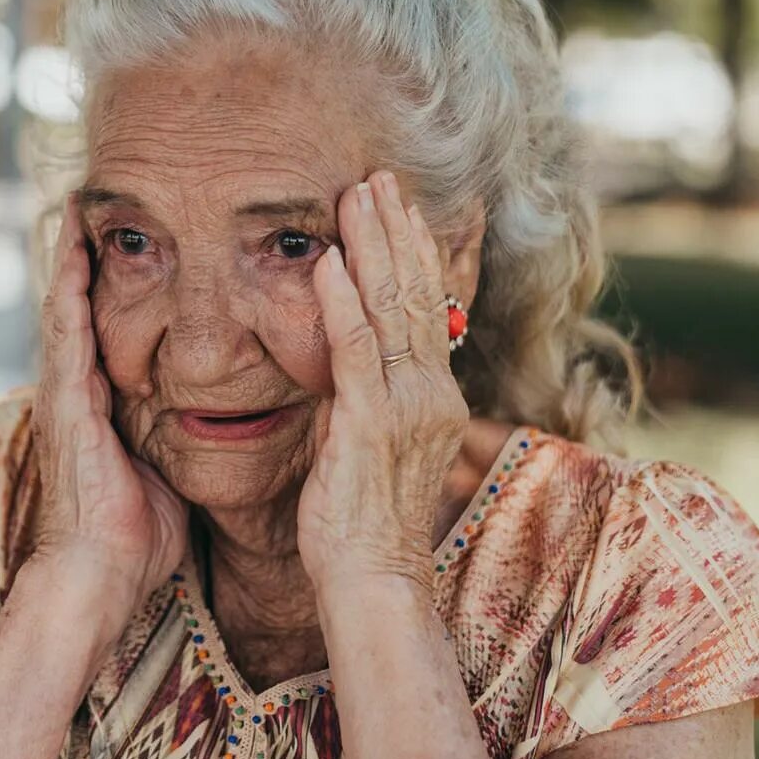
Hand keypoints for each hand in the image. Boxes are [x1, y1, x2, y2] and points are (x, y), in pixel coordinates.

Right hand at [29, 192, 187, 628]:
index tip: (130, 239)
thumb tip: (214, 425)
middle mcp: (75, 390)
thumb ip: (176, 441)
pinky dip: (69, 284)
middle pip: (77, 306)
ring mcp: (64, 392)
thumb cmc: (132, 539)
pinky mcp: (65, 399)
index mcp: (98, 406)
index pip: (103, 329)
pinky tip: (75, 244)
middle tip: (93, 200)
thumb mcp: (161, 472)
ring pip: (66, 305)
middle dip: (84, 254)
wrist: (97, 578)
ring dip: (71, 254)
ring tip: (80, 202)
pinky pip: (66, 329)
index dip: (110, 284)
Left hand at [297, 171, 470, 594]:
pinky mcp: (371, 425)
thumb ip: (362, 392)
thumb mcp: (368, 440)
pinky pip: (356, 352)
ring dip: (372, 246)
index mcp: (433, 395)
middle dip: (395, 229)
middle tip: (378, 177)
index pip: (426, 306)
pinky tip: (325, 263)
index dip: (413, 250)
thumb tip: (342, 351)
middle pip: (415, 293)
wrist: (373, 581)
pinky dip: (340, 304)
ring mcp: (405, 407)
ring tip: (356, 195)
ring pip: (392, 309)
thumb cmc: (363, 518)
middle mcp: (430, 392)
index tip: (398, 205)